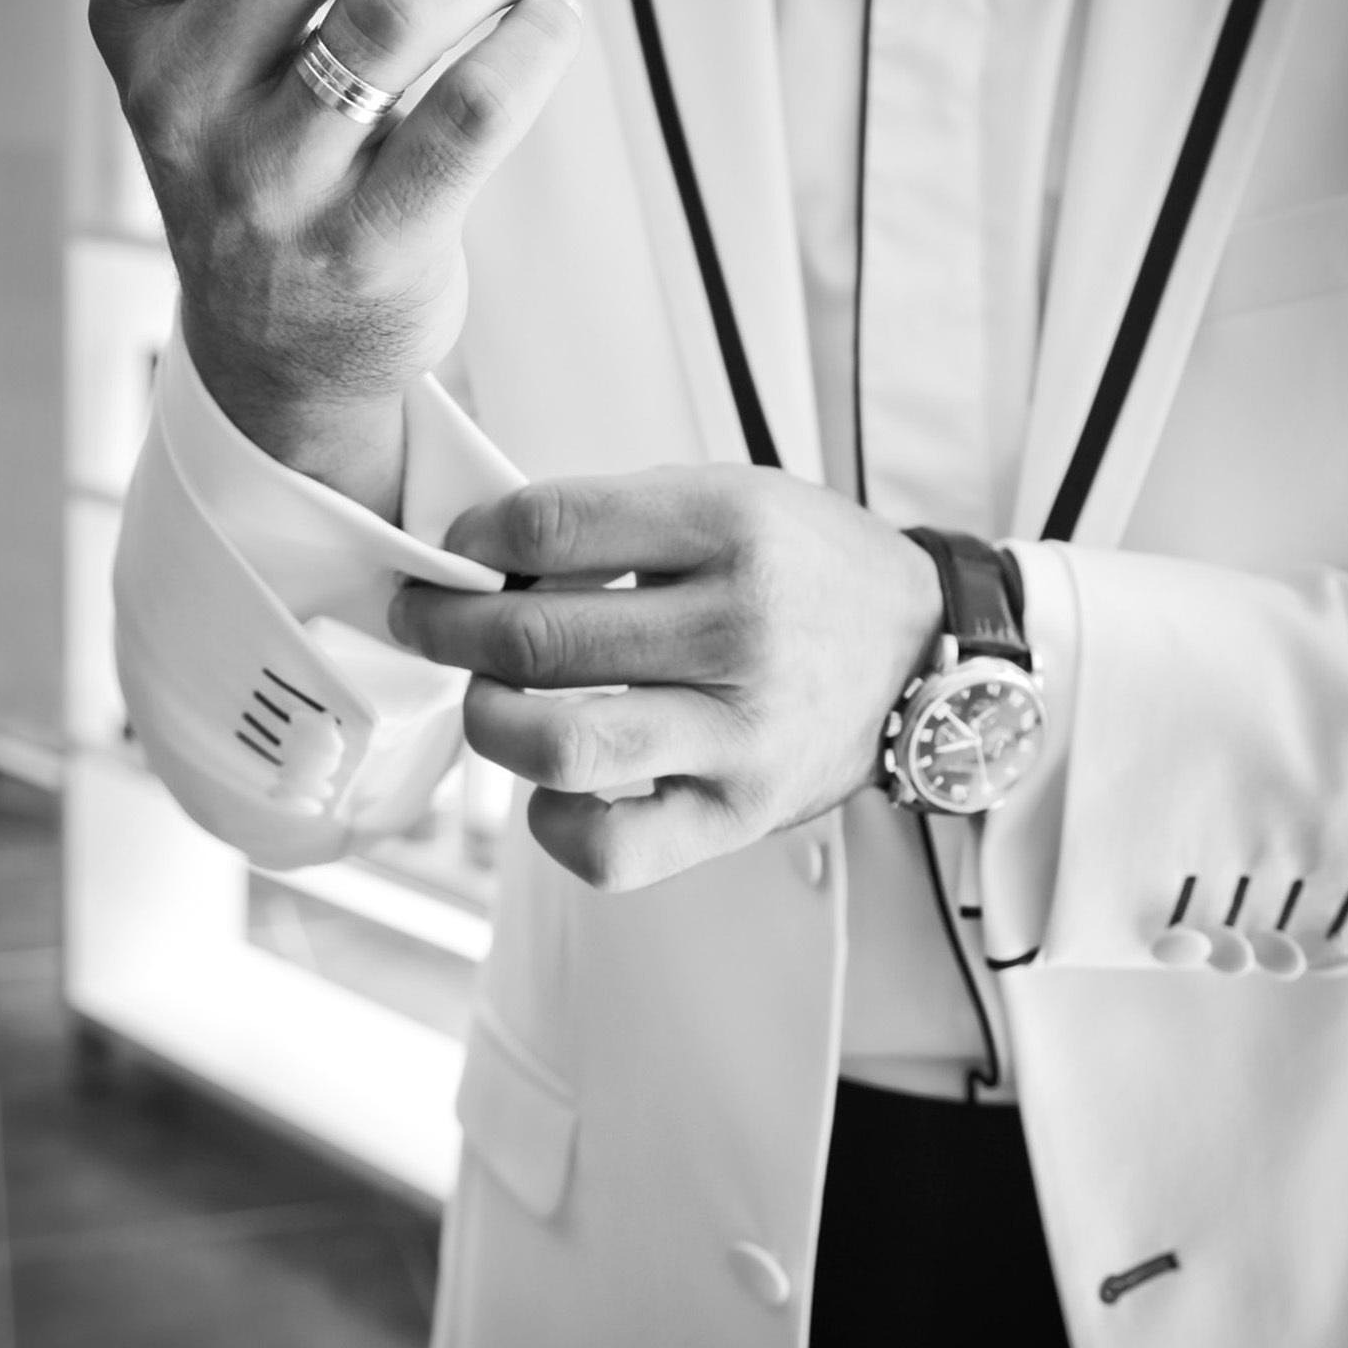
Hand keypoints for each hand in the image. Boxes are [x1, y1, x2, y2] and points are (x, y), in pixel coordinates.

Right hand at [88, 0, 582, 514]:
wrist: (279, 354)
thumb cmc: (275, 166)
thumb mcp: (219, 53)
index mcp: (139, 17)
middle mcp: (182, 97)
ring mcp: (267, 182)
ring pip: (394, 6)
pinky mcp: (365, 247)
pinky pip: (474, 108)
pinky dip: (534, 41)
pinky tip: (550, 25)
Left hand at [387, 466, 942, 889]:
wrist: (920, 651)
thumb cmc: (805, 570)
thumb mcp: (728, 499)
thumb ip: (614, 518)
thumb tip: (483, 560)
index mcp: (732, 528)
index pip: (552, 526)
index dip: (475, 539)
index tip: (457, 550)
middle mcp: (740, 629)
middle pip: (535, 637)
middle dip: (446, 627)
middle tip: (427, 619)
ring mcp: (741, 732)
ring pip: (558, 745)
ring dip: (488, 720)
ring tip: (489, 699)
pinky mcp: (740, 813)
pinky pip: (611, 848)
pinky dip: (553, 822)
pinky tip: (553, 784)